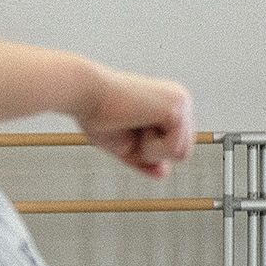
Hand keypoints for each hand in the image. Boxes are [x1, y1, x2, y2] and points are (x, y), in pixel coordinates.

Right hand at [78, 69, 192, 177]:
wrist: (83, 92)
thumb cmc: (97, 115)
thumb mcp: (124, 145)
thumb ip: (144, 160)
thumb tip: (164, 174)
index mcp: (169, 104)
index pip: (174, 147)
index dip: (150, 151)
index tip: (127, 127)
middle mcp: (180, 100)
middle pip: (182, 153)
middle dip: (153, 153)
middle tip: (129, 127)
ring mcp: (181, 103)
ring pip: (181, 154)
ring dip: (151, 151)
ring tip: (133, 125)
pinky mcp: (176, 109)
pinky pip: (175, 150)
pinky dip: (152, 148)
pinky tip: (138, 123)